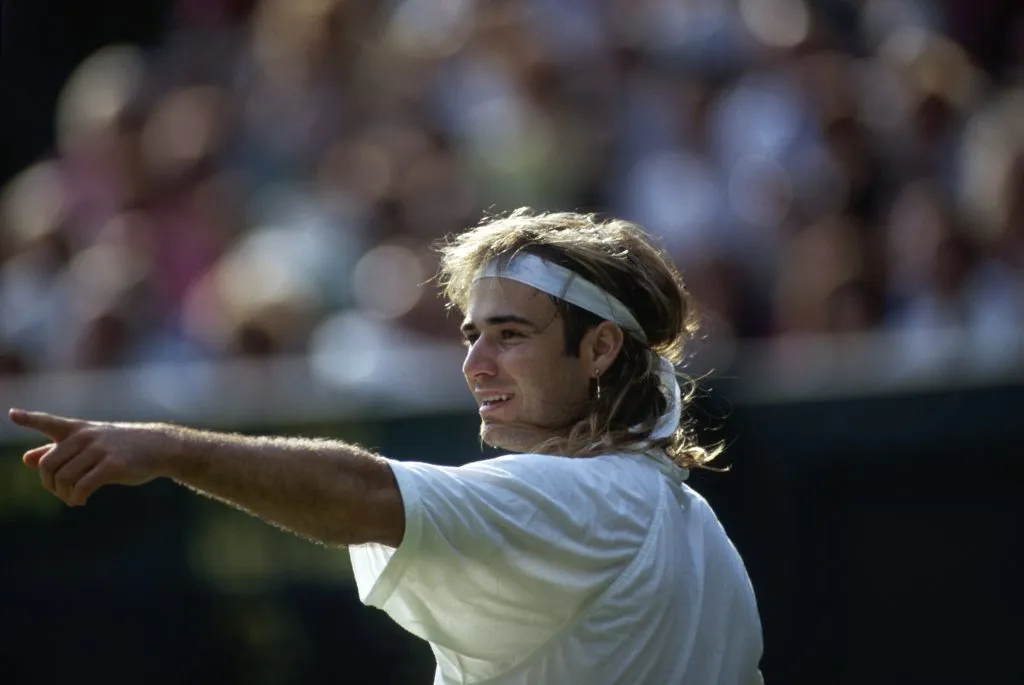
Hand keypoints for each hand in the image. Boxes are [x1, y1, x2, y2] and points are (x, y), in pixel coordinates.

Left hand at [11, 409, 171, 506]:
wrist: (159, 448)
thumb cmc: (122, 446)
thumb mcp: (91, 444)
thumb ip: (58, 451)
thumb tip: (26, 459)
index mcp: (78, 429)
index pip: (49, 422)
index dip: (29, 419)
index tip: (12, 414)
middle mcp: (86, 437)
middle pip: (48, 464)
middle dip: (49, 484)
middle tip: (60, 492)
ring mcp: (100, 450)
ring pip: (64, 478)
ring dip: (63, 494)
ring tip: (72, 498)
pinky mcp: (113, 466)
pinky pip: (82, 486)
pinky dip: (76, 498)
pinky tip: (81, 501)